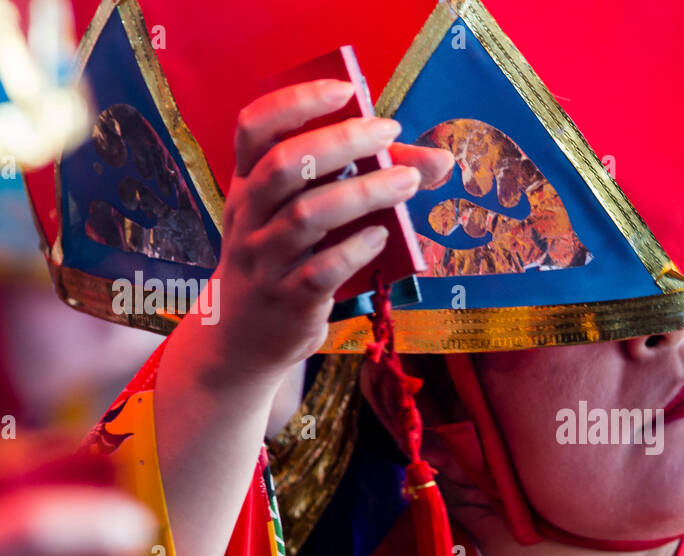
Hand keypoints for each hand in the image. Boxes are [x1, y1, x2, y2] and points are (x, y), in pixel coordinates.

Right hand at [203, 79, 452, 383]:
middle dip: (342, 141)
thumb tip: (440, 161)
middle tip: (389, 132)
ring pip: (308, 216)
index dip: (296, 101)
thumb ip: (371, 180)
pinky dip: (354, 249)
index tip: (346, 91)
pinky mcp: (288, 299)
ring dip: (364, 193)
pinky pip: (320, 270)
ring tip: (408, 182)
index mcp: (248, 184)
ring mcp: (265, 259)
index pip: (254, 127)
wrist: (244, 337)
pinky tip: (381, 237)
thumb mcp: (311, 216)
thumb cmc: (289, 260)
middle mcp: (249, 216)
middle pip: (286, 165)